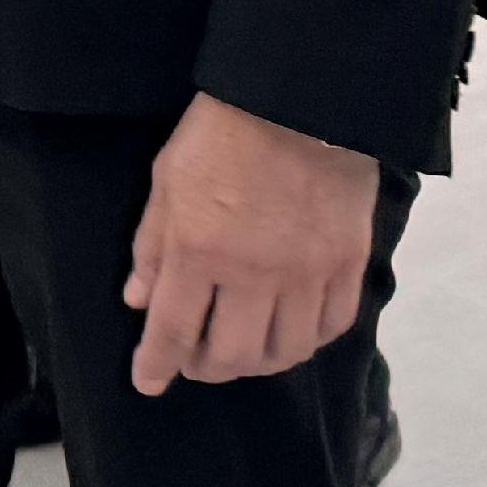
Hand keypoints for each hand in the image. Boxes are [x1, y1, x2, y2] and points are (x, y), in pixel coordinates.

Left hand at [123, 93, 377, 394]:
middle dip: (206, 368)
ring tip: (241, 354)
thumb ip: (151, 245)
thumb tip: (138, 299)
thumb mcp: (165, 181)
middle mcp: (254, 274)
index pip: (172, 328)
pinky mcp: (348, 266)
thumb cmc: (220, 134)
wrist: (299, 103)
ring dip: (257, 363)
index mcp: (199, 252)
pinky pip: (332, 327)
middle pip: (231, 353)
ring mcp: (307, 274)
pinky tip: (290, 336)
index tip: (148, 384)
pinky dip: (307, 342)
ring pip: (284, 351)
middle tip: (195, 362)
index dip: (157, 364)